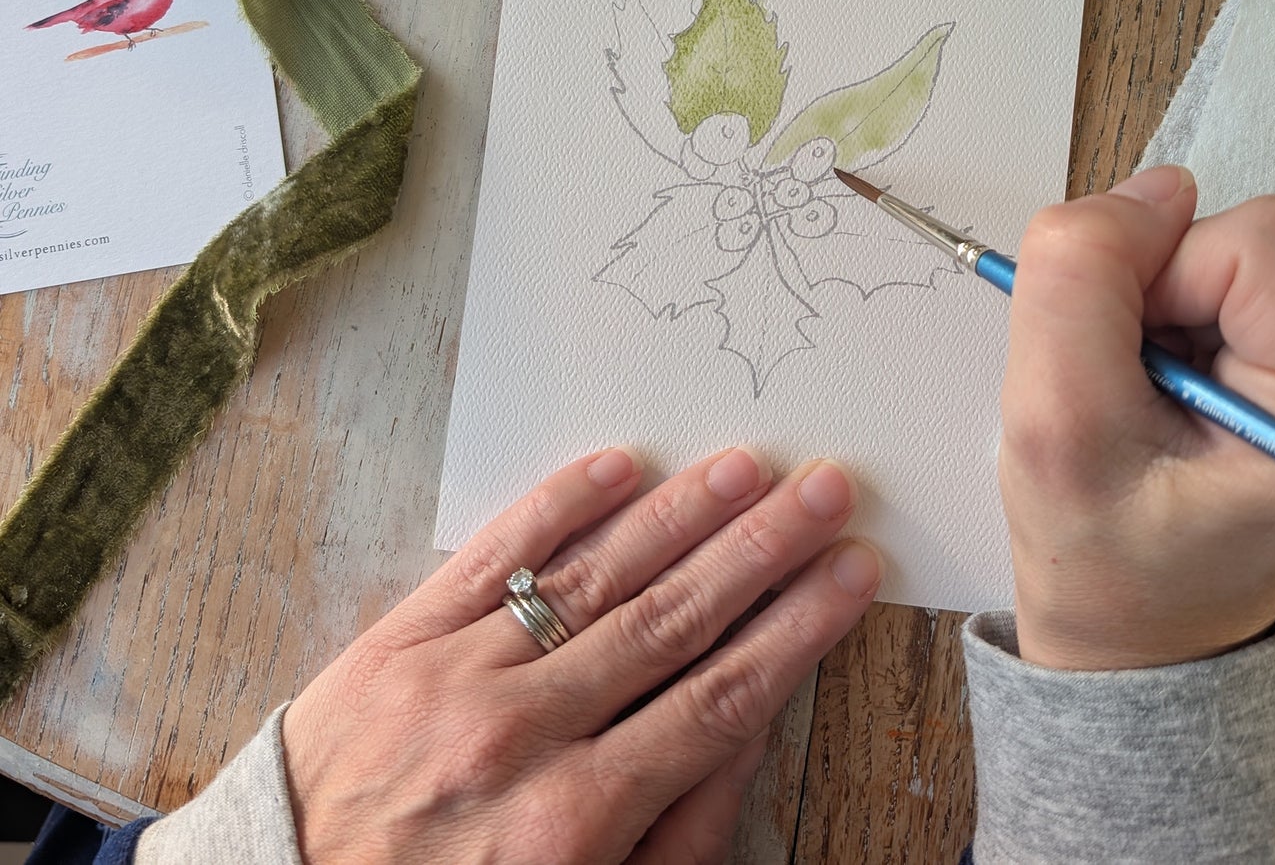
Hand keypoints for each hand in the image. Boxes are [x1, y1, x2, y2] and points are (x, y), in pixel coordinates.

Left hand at [280, 447, 879, 862]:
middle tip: (824, 491)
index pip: (718, 698)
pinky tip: (616, 467)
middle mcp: (522, 733)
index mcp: (573, 821)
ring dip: (678, 516)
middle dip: (759, 550)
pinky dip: (556, 506)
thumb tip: (747, 727)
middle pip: (671, 621)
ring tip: (744, 468)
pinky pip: (492, 556)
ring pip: (594, 576)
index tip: (850, 573)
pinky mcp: (403, 635)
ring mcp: (459, 672)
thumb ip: (675, 833)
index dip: (797, 629)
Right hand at [999, 165, 1274, 670]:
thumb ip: (1080, 280)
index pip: (1259, 241)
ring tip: (1150, 405)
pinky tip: (1177, 399)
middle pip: (1257, 245)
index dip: (1159, 274)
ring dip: (1171, 312)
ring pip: (1248, 262)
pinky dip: (1194, 328)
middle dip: (1162, 294)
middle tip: (1128, 390)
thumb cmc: (1100, 558)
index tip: (1119, 361)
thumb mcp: (1049, 424)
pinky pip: (1256, 291)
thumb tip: (1155, 187)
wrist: (1142, 634)